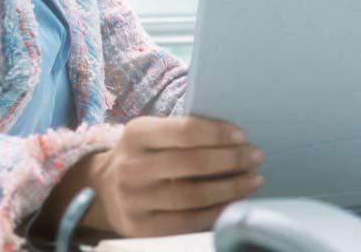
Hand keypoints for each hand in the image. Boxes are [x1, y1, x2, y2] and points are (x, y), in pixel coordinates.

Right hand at [40, 116, 263, 237]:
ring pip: (194, 196)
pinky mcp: (141, 229)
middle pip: (193, 164)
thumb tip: (234, 137)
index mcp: (138, 134)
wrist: (104, 189)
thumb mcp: (153, 132)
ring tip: (253, 179)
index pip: (186, 131)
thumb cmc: (144, 154)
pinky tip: (235, 203)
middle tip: (256, 156)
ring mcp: (134, 201)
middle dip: (231, 160)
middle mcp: (132, 167)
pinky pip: (187, 222)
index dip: (218, 134)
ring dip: (231, 188)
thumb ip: (183, 131)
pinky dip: (217, 212)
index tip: (242, 136)